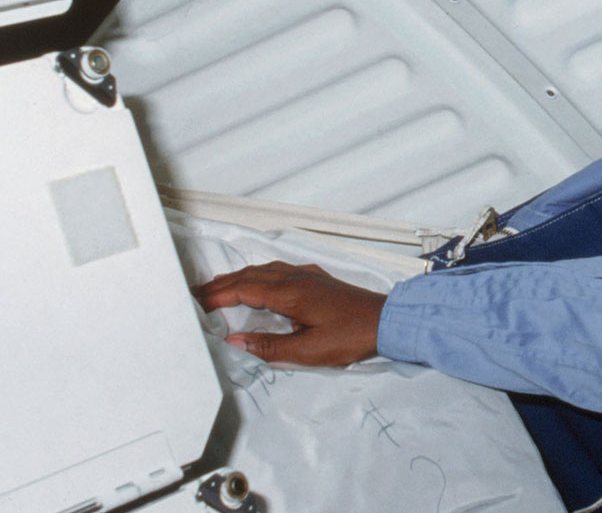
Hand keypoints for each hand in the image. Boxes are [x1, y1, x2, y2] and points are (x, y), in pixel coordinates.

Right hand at [192, 261, 386, 365]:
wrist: (386, 321)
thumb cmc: (351, 336)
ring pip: (263, 271)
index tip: (196, 304)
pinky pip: (278, 271)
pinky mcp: (317, 279)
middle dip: (221, 284)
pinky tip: (257, 284)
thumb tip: (234, 341)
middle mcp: (296, 278)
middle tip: (197, 294)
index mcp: (290, 293)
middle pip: (249, 276)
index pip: (243, 290)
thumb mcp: (307, 351)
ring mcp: (308, 276)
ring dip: (238, 278)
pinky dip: (258, 276)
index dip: (217, 296)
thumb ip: (268, 347)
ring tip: (219, 289)